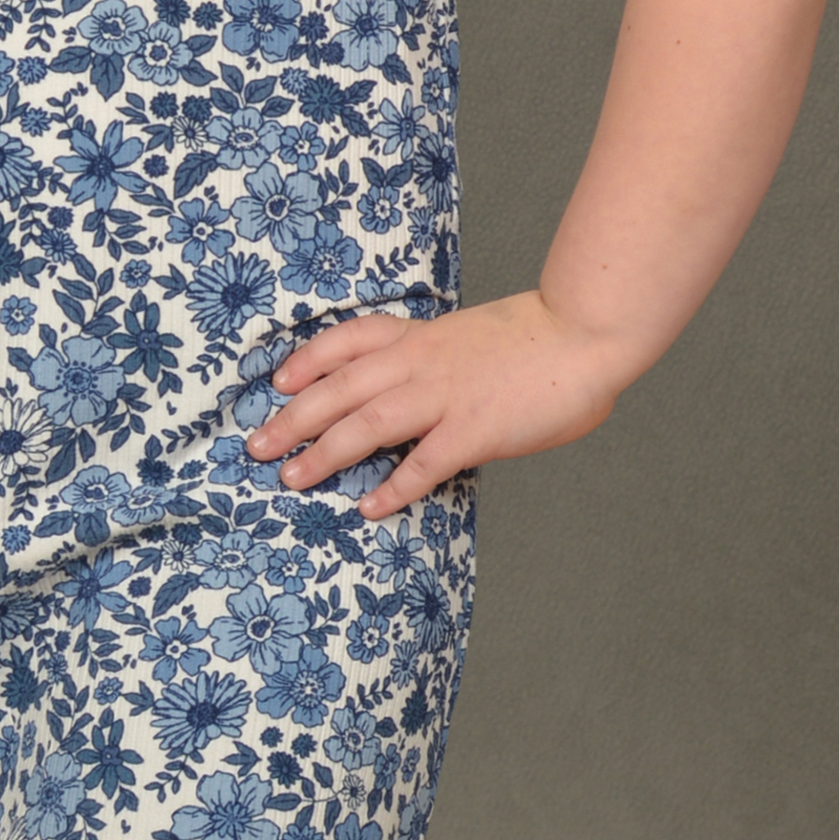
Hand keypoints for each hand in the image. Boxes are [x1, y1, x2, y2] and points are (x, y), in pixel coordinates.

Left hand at [246, 293, 625, 518]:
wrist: (582, 332)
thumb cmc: (537, 339)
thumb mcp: (470, 338)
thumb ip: (439, 362)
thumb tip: (421, 394)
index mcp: (422, 337)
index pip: (350, 340)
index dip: (308, 360)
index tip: (278, 381)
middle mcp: (422, 363)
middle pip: (340, 388)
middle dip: (293, 418)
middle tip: (257, 446)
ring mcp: (445, 396)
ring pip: (366, 424)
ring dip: (323, 453)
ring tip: (292, 478)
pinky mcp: (474, 429)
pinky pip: (422, 463)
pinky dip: (393, 487)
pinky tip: (370, 508)